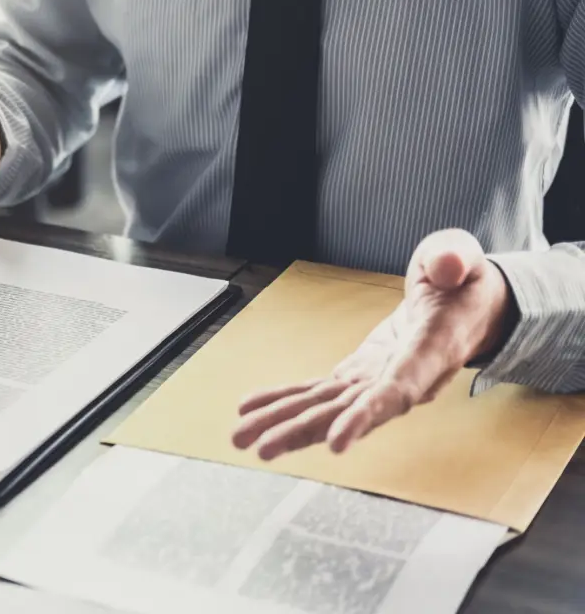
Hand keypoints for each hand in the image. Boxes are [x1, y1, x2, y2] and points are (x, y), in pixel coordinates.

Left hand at [231, 229, 514, 459]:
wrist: (464, 306)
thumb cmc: (463, 283)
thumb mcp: (462, 259)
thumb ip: (453, 260)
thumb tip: (445, 267)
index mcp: (430, 353)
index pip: (397, 391)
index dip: (365, 417)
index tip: (337, 443)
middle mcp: (401, 379)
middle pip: (348, 412)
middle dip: (303, 430)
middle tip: (261, 447)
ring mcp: (376, 381)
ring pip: (326, 408)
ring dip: (283, 424)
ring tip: (242, 438)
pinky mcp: (358, 376)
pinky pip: (318, 392)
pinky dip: (284, 399)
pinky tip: (252, 410)